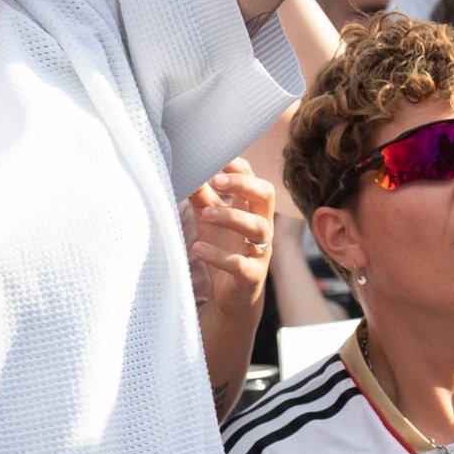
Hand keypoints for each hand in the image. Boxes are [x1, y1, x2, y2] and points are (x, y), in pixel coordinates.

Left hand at [187, 158, 274, 323]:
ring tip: (206, 214)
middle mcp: (263, 227)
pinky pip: (239, 263)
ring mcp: (260, 252)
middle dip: (243, 185)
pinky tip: (198, 248)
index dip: (240, 169)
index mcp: (254, 210)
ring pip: (258, 228)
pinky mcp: (251, 276)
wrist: (233, 296)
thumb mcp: (211, 220)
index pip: (255, 180)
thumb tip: (188, 171)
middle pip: (266, 196)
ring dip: (232, 217)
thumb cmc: (225, 248)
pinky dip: (218, 255)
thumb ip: (203, 197)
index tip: (219, 158)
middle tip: (216, 181)